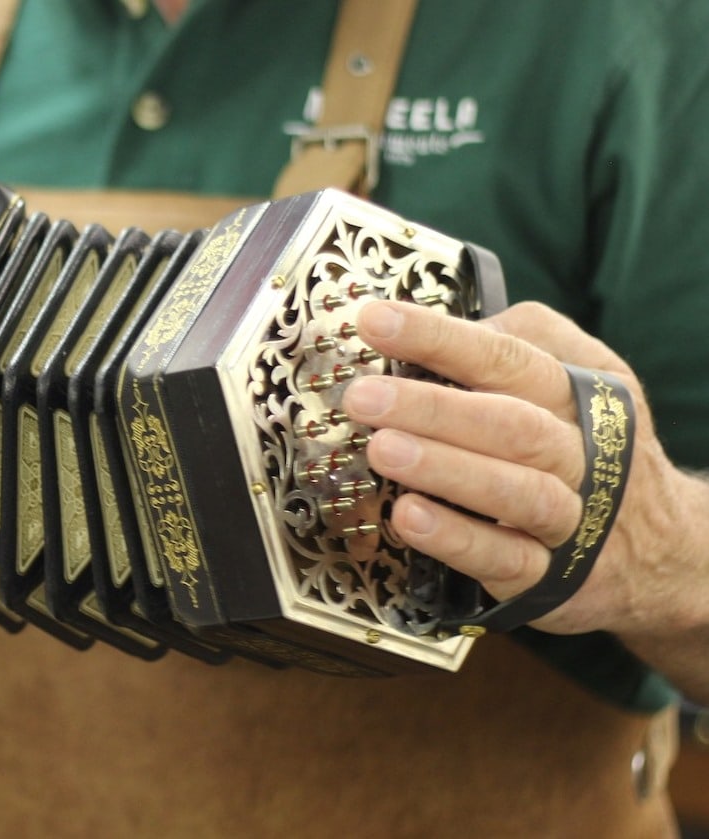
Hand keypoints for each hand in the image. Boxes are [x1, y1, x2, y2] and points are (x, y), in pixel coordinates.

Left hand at [340, 299, 699, 638]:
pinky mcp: (553, 577)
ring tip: (382, 449)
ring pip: (515, 491)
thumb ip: (511, 346)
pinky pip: (506, 558)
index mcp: (577, 392)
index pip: (507, 356)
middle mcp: (580, 451)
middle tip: (364, 397)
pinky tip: (410, 517)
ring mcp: (570, 516)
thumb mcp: (573, 378)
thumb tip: (428, 330)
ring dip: (445, 469)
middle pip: (511, 424)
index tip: (375, 321)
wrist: (659, 543)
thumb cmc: (587, 444)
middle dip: (433, 408)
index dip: (440, 337)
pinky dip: (457, 539)